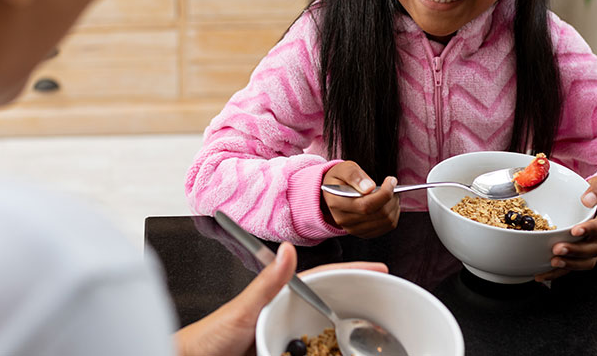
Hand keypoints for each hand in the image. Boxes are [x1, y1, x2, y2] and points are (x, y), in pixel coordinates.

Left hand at [174, 242, 386, 355]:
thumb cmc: (210, 336)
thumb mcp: (242, 308)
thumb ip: (266, 282)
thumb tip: (287, 251)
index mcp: (280, 296)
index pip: (323, 280)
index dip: (352, 272)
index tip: (379, 269)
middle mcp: (287, 315)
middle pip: (330, 308)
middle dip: (357, 307)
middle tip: (387, 310)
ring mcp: (286, 338)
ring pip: (325, 338)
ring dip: (344, 341)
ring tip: (373, 342)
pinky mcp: (282, 355)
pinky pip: (312, 354)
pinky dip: (327, 354)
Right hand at [321, 161, 398, 237]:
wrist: (333, 193)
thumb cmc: (340, 179)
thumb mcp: (343, 169)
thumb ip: (354, 175)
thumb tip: (369, 187)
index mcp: (337, 203)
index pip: (366, 205)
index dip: (384, 194)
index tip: (391, 180)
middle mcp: (344, 220)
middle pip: (379, 214)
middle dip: (391, 198)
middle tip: (392, 185)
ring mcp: (354, 229)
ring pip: (386, 221)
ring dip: (393, 206)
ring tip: (391, 193)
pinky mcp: (364, 233)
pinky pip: (387, 227)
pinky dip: (393, 214)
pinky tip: (388, 204)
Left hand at [535, 175, 596, 281]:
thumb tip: (587, 199)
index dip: (591, 230)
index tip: (575, 231)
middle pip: (594, 248)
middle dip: (576, 251)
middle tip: (558, 249)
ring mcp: (596, 246)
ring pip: (587, 261)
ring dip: (569, 264)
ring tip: (553, 263)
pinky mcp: (585, 254)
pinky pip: (575, 266)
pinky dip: (559, 273)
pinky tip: (542, 274)